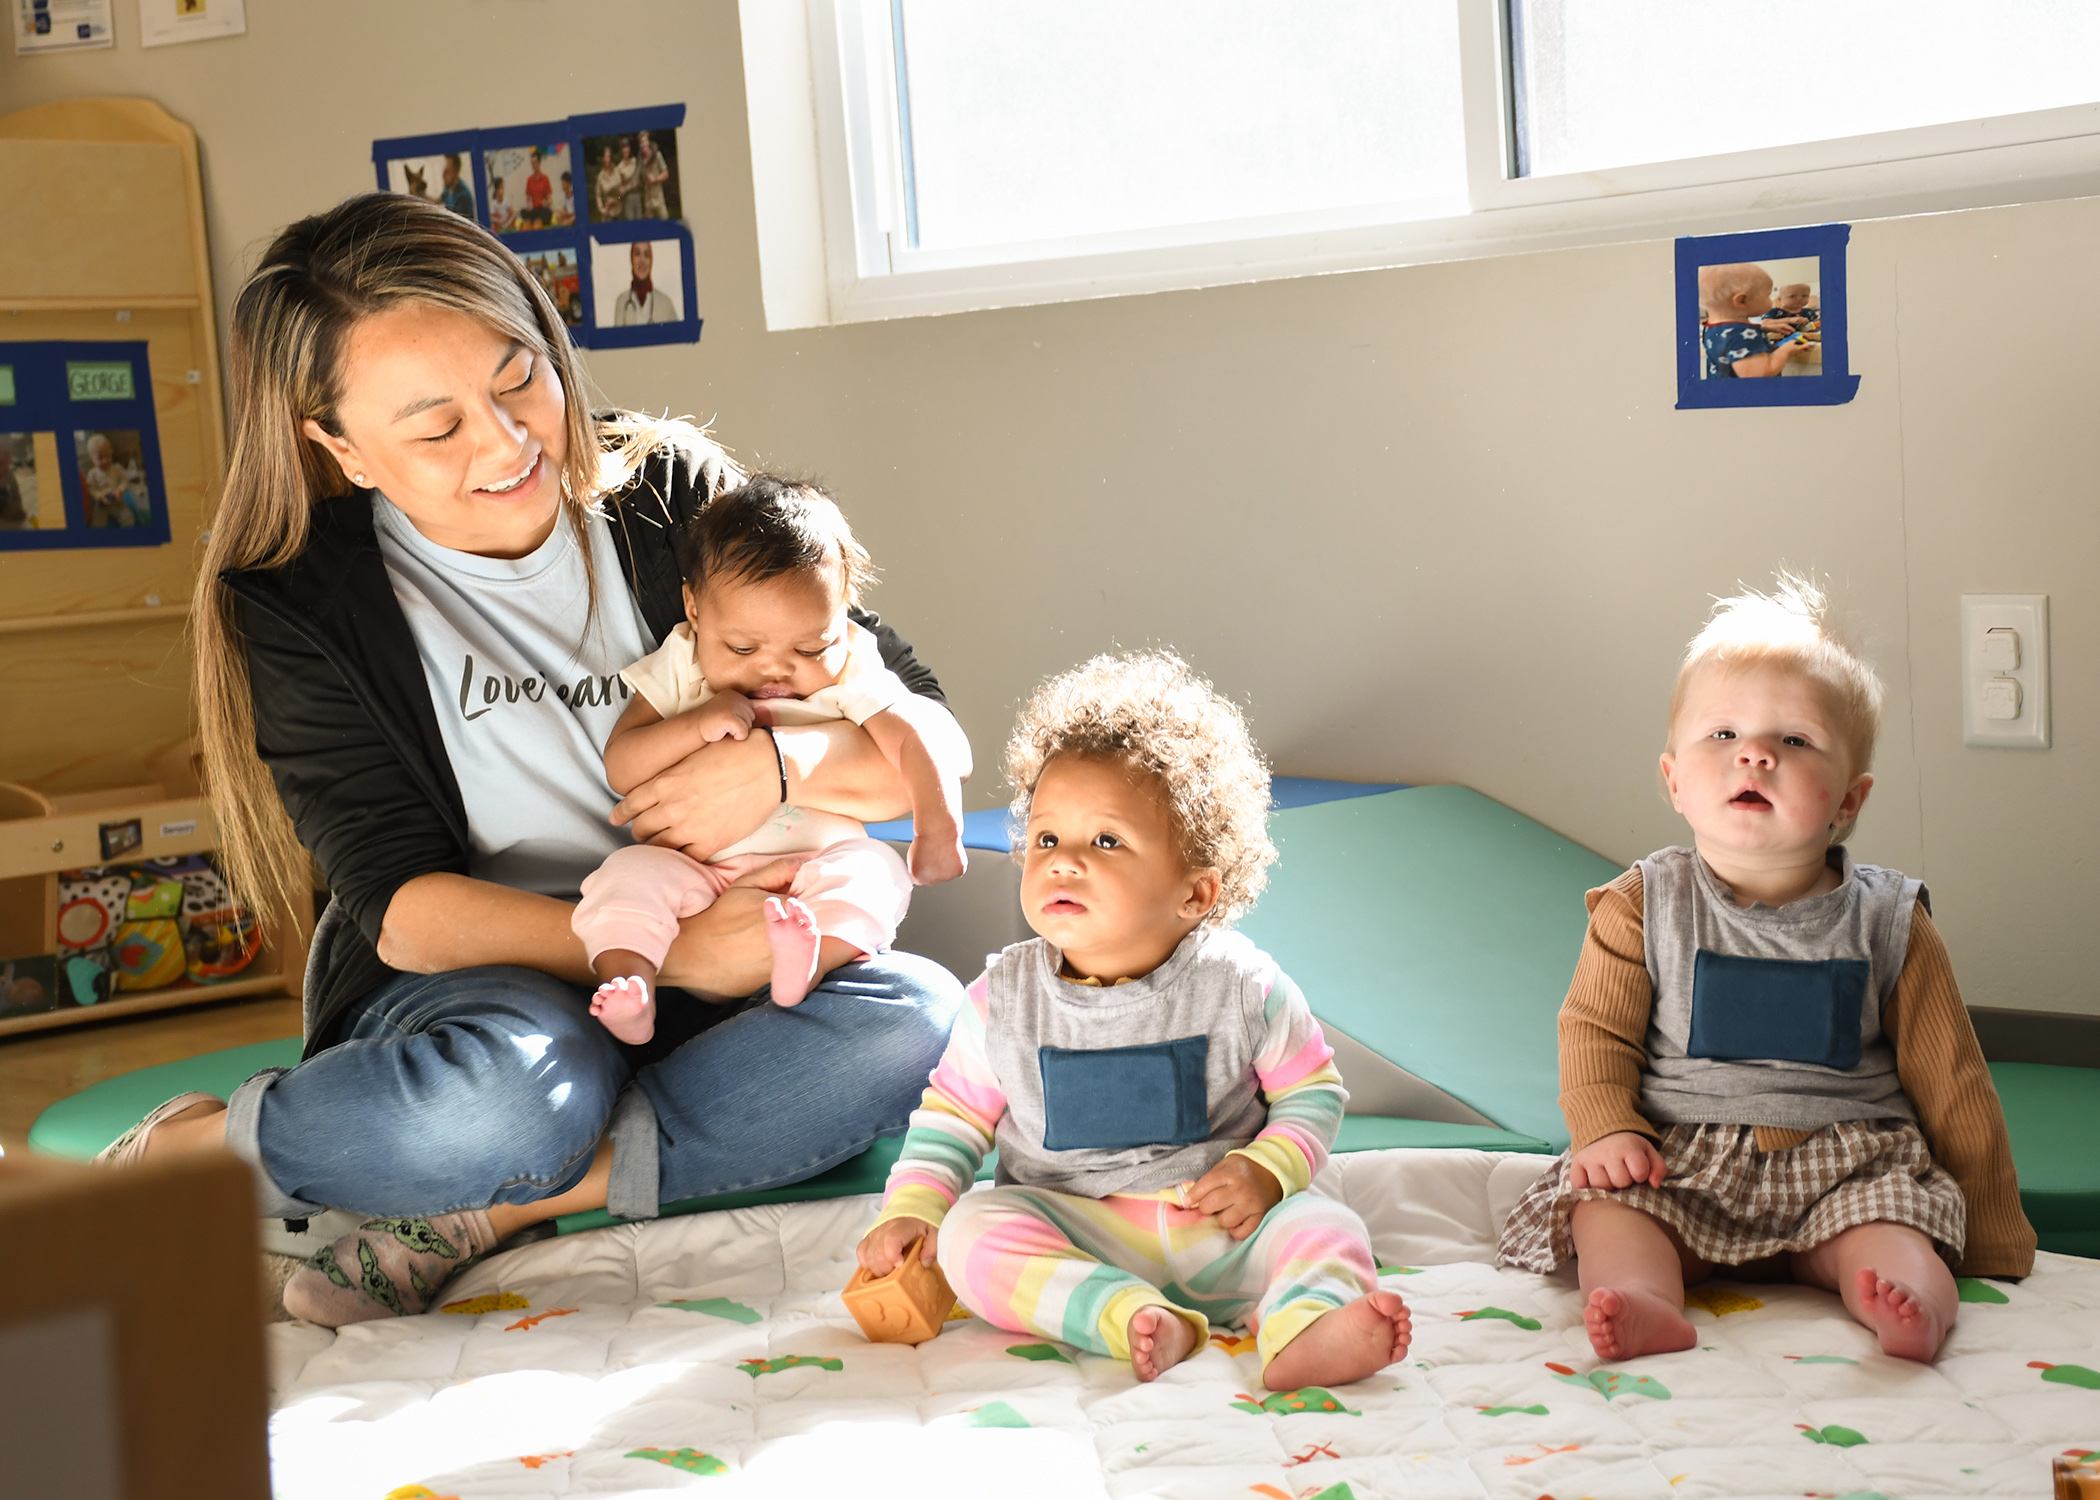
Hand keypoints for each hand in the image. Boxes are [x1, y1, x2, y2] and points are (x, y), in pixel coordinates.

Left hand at [611, 731, 776, 857]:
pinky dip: (682, 858)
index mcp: (664, 781)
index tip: (618, 818)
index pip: (631, 803)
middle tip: (648, 832)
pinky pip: (684, 859)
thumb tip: (665, 785)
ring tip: (664, 846)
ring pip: (658, 847)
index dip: (622, 813)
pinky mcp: (709, 844)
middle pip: (641, 828)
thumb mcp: (693, 754)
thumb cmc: (735, 752)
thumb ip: (673, 774)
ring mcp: (689, 827)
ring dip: (658, 847)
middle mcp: (671, 807)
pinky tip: (685, 855)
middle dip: (642, 830)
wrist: (767, 766)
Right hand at [690, 691, 756, 743]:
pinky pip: (744, 733)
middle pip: (752, 718)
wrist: (693, 729)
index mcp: (734, 694)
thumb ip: (740, 711)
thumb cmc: (711, 724)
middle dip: (741, 726)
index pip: (751, 711)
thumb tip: (764, 720)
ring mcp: (732, 706)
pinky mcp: (730, 717)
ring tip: (723, 729)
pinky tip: (724, 733)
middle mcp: (735, 697)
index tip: (727, 723)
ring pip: (749, 726)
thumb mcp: (727, 711)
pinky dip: (737, 737)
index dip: (741, 721)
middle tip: (724, 727)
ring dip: (738, 732)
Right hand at [858, 1216, 937, 1275]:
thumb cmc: (923, 1221)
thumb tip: (924, 1262)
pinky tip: (878, 1266)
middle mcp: (884, 1228)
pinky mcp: (869, 1236)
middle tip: (898, 1273)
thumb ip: (932, 1246)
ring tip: (890, 1271)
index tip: (900, 1264)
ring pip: (868, 1256)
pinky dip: (867, 1263)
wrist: (911, 1206)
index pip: (891, 1240)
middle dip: (887, 1269)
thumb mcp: (934, 1231)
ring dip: (877, 1269)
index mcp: (902, 1226)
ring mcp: (874, 1232)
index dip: (893, 1256)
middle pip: (877, 1254)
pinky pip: (861, 1252)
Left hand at [908, 815, 966, 885]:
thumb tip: (919, 874)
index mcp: (917, 877)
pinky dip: (955, 864)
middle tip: (935, 856)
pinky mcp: (958, 871)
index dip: (923, 870)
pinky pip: (957, 870)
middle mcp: (931, 881)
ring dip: (945, 867)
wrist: (939, 830)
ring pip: (946, 875)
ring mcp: (946, 877)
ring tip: (942, 853)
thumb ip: (915, 869)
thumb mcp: (911, 856)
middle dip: (934, 870)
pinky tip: (950, 854)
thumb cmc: (925, 840)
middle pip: (934, 879)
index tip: (925, 862)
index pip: (920, 880)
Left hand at [1185, 1155, 1282, 1239]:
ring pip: (1225, 1221)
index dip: (1192, 1196)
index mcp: (1230, 1173)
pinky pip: (1242, 1232)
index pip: (1204, 1186)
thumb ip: (1209, 1179)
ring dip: (1222, 1218)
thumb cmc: (1243, 1169)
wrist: (1272, 1172)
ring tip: (1226, 1211)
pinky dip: (1236, 1230)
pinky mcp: (1260, 1216)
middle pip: (1210, 1205)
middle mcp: (1241, 1189)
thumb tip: (1190, 1200)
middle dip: (1206, 1207)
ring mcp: (1251, 1204)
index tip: (1188, 1202)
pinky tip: (1236, 1222)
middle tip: (1210, 1205)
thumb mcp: (1226, 1165)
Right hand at [1569, 1131, 1666, 1189]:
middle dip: (1624, 1181)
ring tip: (1609, 1177)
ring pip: (1601, 1186)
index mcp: (1628, 1147)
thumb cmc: (1628, 1147)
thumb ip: (1658, 1168)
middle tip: (1622, 1173)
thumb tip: (1655, 1184)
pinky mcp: (1576, 1164)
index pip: (1640, 1172)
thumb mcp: (1648, 1151)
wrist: (1603, 1130)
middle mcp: (1607, 1152)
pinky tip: (1593, 1181)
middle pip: (1620, 1181)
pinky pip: (1580, 1185)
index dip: (1641, 1175)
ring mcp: (1590, 1158)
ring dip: (1607, 1185)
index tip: (1637, 1170)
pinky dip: (1586, 1187)